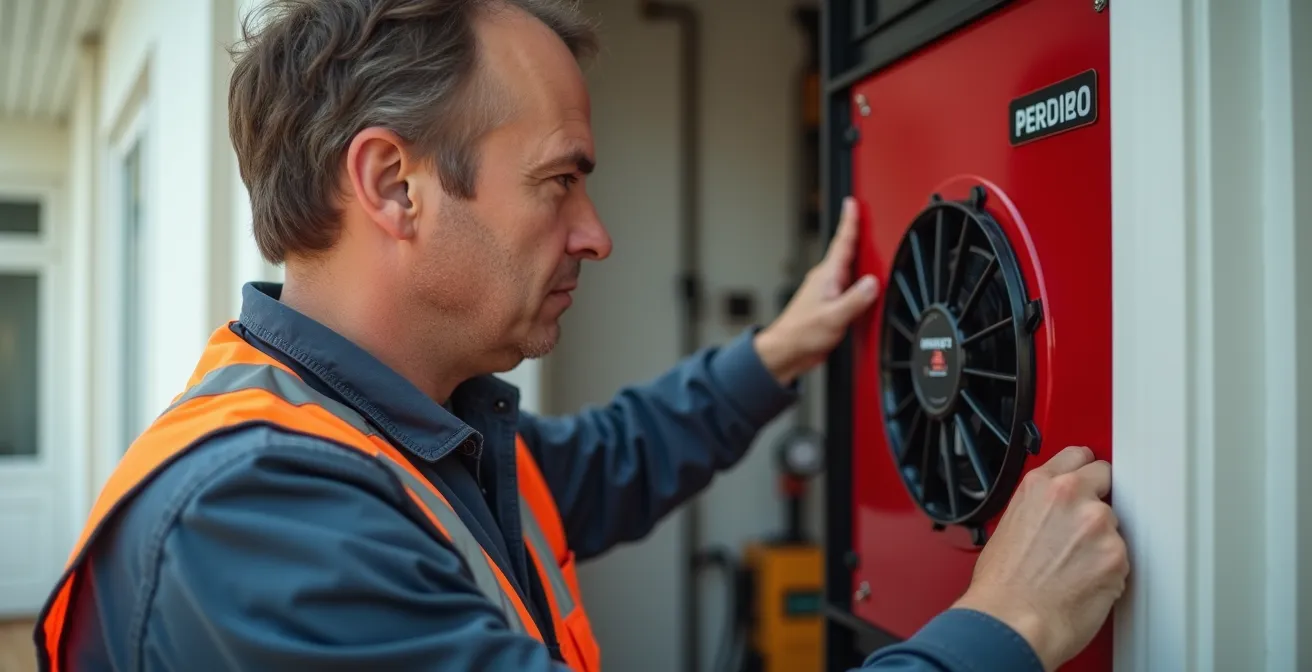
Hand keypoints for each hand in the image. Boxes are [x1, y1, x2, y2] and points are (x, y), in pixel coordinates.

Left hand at [755, 196, 878, 384]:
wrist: (787, 352)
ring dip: (859, 259)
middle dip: (857, 234)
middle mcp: (826, 280)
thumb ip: (855, 299)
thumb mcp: (834, 317)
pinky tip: (864, 286)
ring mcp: (827, 292)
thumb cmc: (801, 334)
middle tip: (866, 217)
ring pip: (848, 270)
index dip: (849, 221)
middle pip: (846, 252)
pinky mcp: (829, 305)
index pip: (842, 242)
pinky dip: (857, 282)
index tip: (852, 203)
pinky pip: (848, 287)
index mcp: (827, 277)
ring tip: (870, 248)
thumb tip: (872, 283)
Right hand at [952, 446, 1128, 670]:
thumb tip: (1052, 511)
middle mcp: (1071, 496)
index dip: (1084, 471)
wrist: (1011, 620)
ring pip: (1115, 524)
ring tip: (1075, 566)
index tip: (1087, 480)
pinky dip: (1110, 569)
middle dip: (1098, 501)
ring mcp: (1098, 524)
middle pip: (1106, 481)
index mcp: (1039, 485)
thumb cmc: (1002, 585)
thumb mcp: (1008, 525)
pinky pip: (1122, 557)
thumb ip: (1038, 506)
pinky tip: (1084, 582)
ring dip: (1103, 541)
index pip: (1079, 455)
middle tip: (1081, 530)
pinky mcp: (1117, 555)